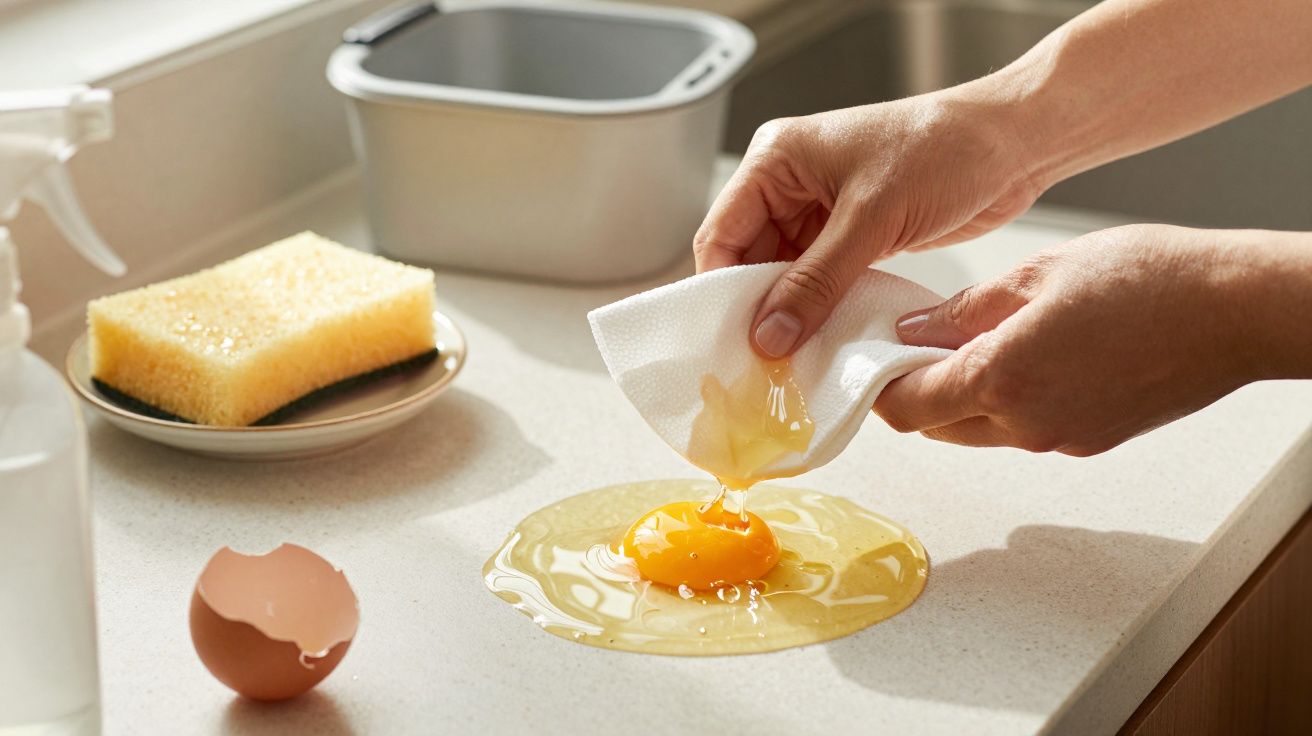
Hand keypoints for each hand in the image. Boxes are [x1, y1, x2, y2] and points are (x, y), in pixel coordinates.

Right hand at [693, 92, 1042, 357]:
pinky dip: (820, 308)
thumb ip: (816, 281)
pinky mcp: (853, 232)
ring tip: (793, 359)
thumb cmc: (944, 152)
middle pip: (748, 259)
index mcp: (776, 159)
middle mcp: (790, 182)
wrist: (1013, 145)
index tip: (731, 342)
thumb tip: (768, 336)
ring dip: (791, 313)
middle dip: (757, 308)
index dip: (722, 289)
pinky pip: (820, 279)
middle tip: (762, 362)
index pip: (722, 234)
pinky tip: (824, 340)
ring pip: (785, 274)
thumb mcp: (871, 219)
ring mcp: (822, 208)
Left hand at [874, 225, 1311, 455]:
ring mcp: (1059, 439)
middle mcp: (1025, 424)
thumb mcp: (1036, 275)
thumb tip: (913, 331)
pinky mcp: (1089, 440)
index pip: (906, 408)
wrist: (1235, 309)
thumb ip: (963, 311)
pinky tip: (1030, 353)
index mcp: (1000, 379)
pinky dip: (1008, 400)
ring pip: (979, 429)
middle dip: (917, 391)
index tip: (875, 356)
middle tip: (920, 343)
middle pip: (936, 427)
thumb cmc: (1146, 278)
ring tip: (981, 339)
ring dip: (963, 396)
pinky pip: (1024, 429)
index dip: (880, 385)